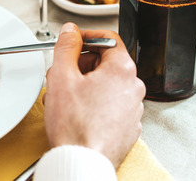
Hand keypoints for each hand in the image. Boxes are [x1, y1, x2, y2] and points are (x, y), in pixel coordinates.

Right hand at [44, 22, 145, 167]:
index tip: (73, 42)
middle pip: (107, 62)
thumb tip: (70, 32)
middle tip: (64, 76)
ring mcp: (133, 108)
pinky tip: (79, 114)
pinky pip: (112, 106)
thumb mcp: (61, 77)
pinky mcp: (128, 126)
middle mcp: (134, 87)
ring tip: (67, 99)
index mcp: (122, 69)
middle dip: (82, 66)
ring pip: (108, 85)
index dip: (86, 37)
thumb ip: (66, 47)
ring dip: (87, 86)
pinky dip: (96, 105)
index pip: (108, 38)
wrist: (82, 162)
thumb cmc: (76, 127)